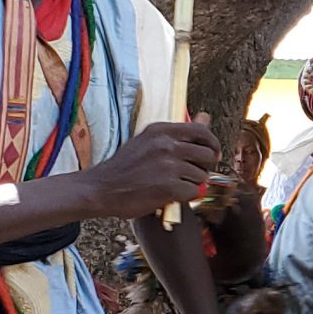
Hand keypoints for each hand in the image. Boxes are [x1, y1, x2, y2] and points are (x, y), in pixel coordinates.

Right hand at [86, 118, 221, 219]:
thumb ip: (178, 132)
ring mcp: (168, 165)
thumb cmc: (125, 167)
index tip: (212, 153)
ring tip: (173, 184)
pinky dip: (185, 197)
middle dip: (204, 167)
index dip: (212, 143)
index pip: (201, 131)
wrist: (100, 189)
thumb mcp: (148, 141)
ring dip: (192, 183)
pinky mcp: (169, 187)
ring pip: (201, 176)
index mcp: (160, 130)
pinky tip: (169, 195)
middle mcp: (166, 144)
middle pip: (207, 154)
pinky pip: (194, 192)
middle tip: (192, 174)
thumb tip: (206, 116)